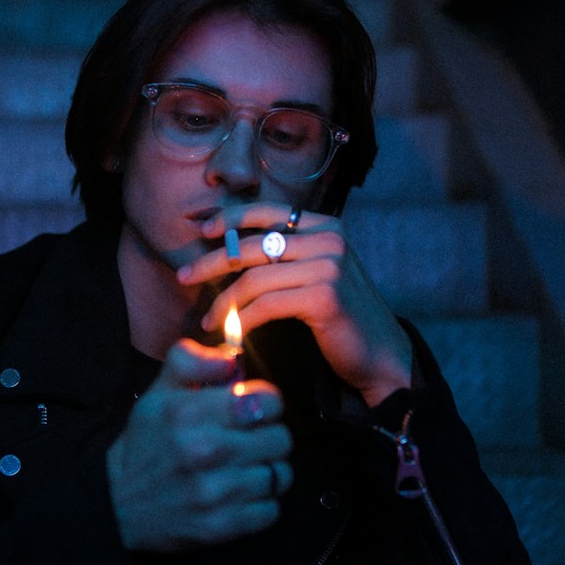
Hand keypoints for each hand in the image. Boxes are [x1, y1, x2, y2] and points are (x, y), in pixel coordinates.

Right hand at [106, 338, 292, 551]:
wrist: (116, 506)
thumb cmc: (144, 445)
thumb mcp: (158, 392)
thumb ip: (192, 361)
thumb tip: (230, 356)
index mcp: (191, 412)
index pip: (268, 401)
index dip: (266, 404)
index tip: (253, 411)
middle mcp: (205, 451)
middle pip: (281, 438)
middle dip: (267, 438)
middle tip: (248, 442)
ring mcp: (215, 492)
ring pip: (279, 475)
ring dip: (266, 472)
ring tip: (243, 470)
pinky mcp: (222, 526)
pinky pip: (271, 510)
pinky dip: (260, 505)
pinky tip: (238, 496)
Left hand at [177, 204, 412, 407]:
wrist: (380, 353)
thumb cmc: (341, 317)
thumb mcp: (317, 273)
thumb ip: (287, 255)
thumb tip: (230, 249)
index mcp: (326, 226)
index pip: (268, 211)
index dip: (230, 218)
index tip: (203, 232)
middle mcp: (329, 239)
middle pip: (253, 244)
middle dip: (212, 262)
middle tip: (184, 277)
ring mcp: (328, 265)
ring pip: (254, 277)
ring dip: (224, 301)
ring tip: (208, 319)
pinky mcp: (324, 296)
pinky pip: (267, 304)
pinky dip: (243, 319)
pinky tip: (232, 332)